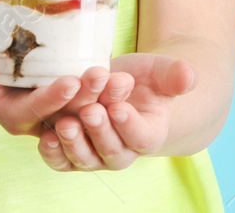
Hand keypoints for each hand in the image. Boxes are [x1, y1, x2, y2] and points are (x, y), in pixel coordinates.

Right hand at [0, 32, 134, 139]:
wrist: (1, 60)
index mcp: (16, 117)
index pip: (36, 110)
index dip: (52, 97)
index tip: (69, 80)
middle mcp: (42, 122)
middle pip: (67, 112)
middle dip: (86, 95)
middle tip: (103, 75)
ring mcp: (63, 114)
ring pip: (87, 109)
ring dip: (106, 96)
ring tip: (122, 79)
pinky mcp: (79, 103)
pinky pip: (97, 100)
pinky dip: (111, 91)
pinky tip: (127, 79)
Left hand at [38, 51, 194, 171]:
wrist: (123, 88)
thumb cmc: (144, 80)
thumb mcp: (160, 72)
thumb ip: (174, 75)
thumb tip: (189, 75)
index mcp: (149, 134)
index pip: (142, 137)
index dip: (129, 125)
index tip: (118, 108)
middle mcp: (123, 151)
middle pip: (112, 150)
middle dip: (100, 131)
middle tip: (90, 111)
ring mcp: (96, 154)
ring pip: (85, 159)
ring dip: (74, 144)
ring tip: (65, 124)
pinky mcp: (73, 152)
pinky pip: (62, 162)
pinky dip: (53, 154)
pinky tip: (45, 138)